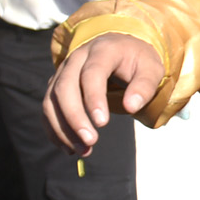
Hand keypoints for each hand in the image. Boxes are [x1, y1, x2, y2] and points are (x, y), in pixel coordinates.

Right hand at [47, 33, 164, 151]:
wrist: (120, 48)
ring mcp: (63, 72)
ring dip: (62, 128)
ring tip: (82, 151)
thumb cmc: (137, 61)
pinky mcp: (56, 86)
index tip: (102, 123)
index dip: (94, 98)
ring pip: (52, 99)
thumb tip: (131, 107)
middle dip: (74, 117)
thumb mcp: (151, 69)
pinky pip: (48, 108)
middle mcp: (76, 59)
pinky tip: (68, 147)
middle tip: (90, 141)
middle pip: (65, 87)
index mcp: (102, 51)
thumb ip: (144, 86)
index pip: (92, 73)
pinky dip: (54, 129)